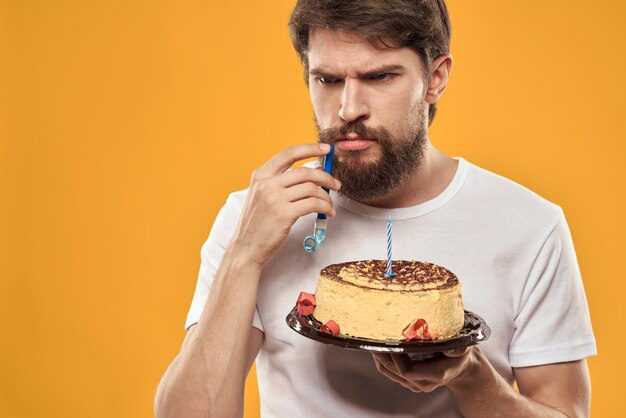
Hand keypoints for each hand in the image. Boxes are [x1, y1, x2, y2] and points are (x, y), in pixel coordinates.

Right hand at [230, 143, 339, 267]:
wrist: (245, 248)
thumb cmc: (257, 224)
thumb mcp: (262, 196)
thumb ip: (281, 182)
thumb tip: (312, 172)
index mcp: (260, 175)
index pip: (288, 153)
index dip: (310, 148)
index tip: (326, 149)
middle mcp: (266, 184)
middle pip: (305, 172)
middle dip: (326, 177)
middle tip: (336, 185)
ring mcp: (274, 199)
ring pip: (312, 188)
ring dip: (326, 197)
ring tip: (330, 206)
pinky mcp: (284, 214)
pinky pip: (314, 204)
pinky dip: (325, 207)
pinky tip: (327, 213)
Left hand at [372, 346, 475, 392]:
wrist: (461, 366)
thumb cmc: (460, 353)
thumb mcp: (463, 346)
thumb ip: (458, 348)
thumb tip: (452, 348)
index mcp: (436, 374)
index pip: (408, 371)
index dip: (396, 356)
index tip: (392, 340)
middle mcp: (423, 382)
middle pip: (394, 371)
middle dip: (383, 353)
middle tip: (376, 336)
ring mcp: (415, 383)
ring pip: (389, 371)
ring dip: (379, 355)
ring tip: (374, 339)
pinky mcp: (408, 380)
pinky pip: (389, 371)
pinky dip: (382, 358)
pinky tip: (379, 346)